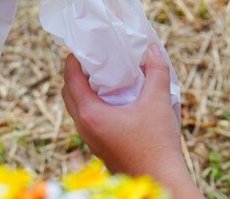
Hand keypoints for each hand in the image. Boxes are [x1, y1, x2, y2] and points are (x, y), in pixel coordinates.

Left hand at [61, 45, 202, 197]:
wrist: (161, 182)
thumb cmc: (156, 144)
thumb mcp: (158, 102)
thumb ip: (156, 71)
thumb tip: (152, 49)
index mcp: (90, 114)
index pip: (70, 79)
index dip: (73, 59)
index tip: (83, 46)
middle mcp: (84, 128)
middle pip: (68, 93)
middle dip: (77, 73)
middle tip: (94, 59)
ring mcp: (91, 140)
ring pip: (78, 108)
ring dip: (85, 90)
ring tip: (106, 76)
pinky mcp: (100, 148)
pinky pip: (88, 120)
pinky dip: (94, 105)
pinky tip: (116, 100)